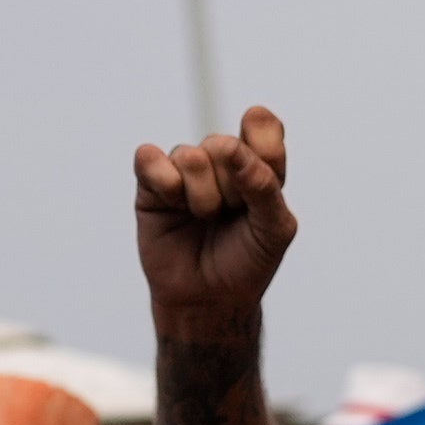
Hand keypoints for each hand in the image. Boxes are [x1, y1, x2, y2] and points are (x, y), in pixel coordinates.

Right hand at [130, 107, 301, 337]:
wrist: (210, 299)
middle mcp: (221, 160)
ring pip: (191, 156)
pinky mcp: (151, 180)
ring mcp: (185, 167)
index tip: (263, 177)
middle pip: (224, 145)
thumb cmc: (246, 262)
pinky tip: (174, 205)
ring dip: (202, 198)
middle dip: (231, 190)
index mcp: (258, 164)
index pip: (262, 126)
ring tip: (205, 219)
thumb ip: (265, 187)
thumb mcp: (274, 231)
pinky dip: (165, 184)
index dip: (262, 143)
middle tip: (231, 217)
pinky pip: (150, 159)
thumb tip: (233, 150)